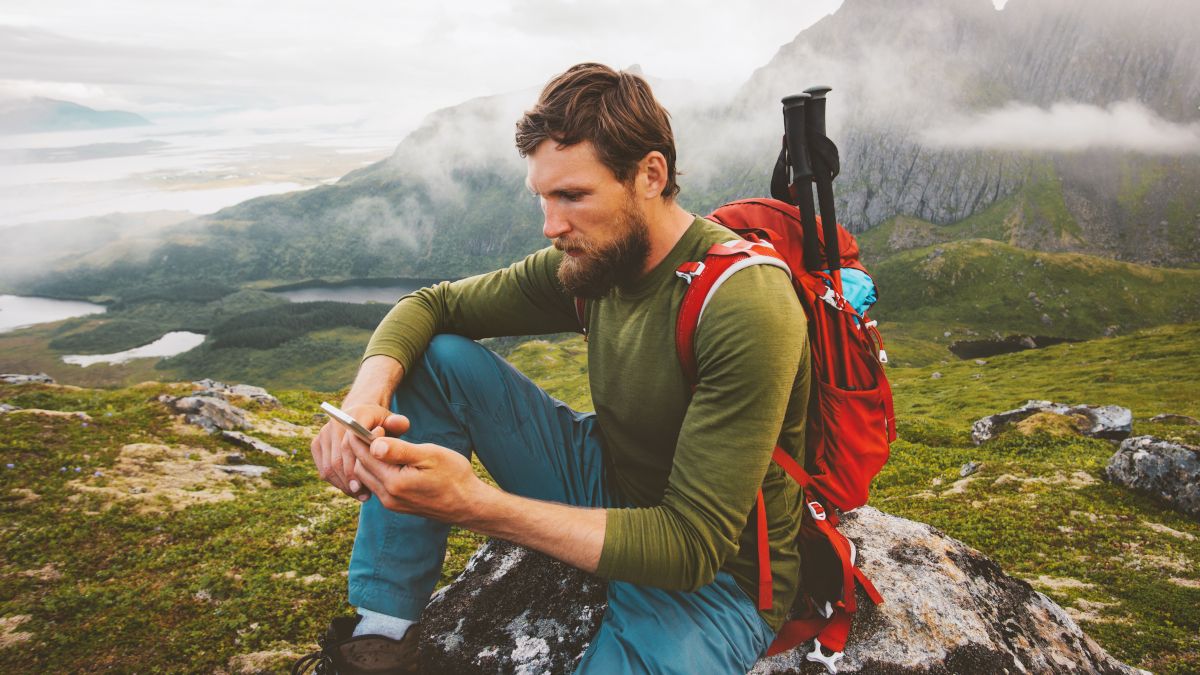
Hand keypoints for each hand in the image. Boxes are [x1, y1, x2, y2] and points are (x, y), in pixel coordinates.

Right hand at [311, 404, 406, 499]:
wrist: (362, 416)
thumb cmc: (383, 424)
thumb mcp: (395, 422)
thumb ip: (399, 423)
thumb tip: (396, 424)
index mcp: (353, 416)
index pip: (349, 445)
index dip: (354, 468)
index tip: (363, 486)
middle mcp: (335, 423)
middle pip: (337, 460)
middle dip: (349, 481)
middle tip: (364, 496)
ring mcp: (323, 434)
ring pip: (328, 467)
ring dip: (343, 485)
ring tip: (360, 495)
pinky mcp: (317, 444)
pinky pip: (323, 469)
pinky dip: (336, 482)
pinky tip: (351, 490)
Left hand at [348, 418, 483, 522]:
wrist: (468, 503)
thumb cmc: (454, 475)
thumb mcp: (430, 455)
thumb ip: (399, 450)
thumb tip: (374, 443)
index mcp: (394, 482)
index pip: (363, 455)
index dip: (363, 436)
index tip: (377, 424)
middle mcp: (387, 496)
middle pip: (360, 466)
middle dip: (363, 448)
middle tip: (382, 432)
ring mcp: (390, 503)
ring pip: (366, 476)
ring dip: (370, 459)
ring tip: (388, 445)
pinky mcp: (395, 505)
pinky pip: (376, 485)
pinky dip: (378, 470)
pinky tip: (393, 460)